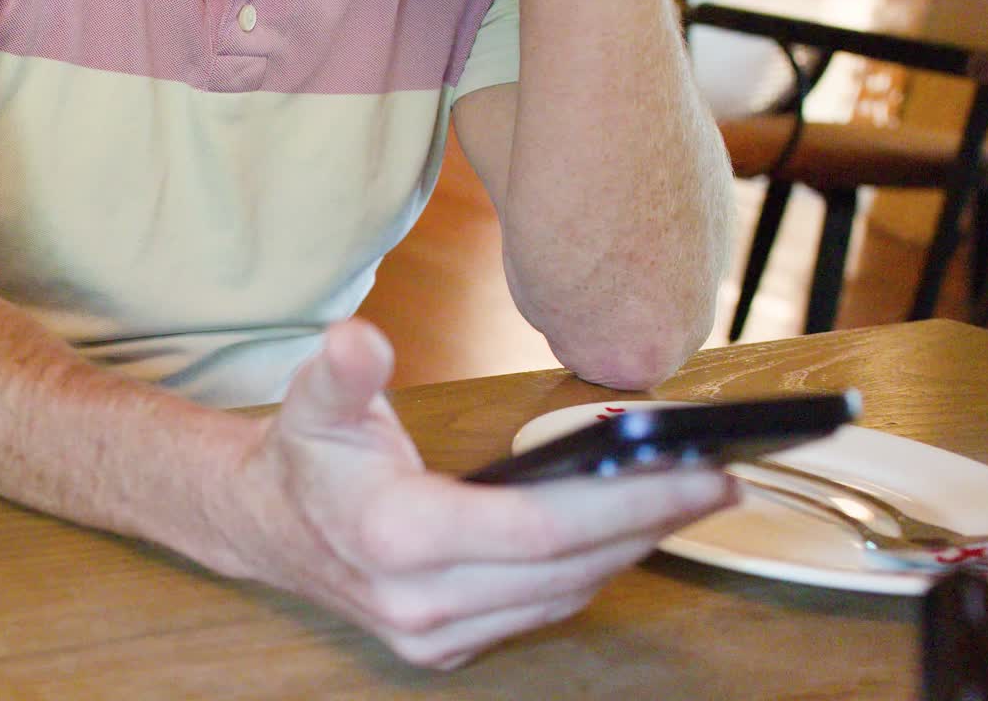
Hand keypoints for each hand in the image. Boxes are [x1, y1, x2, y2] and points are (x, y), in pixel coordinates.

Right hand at [196, 319, 737, 668]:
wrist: (267, 529)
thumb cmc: (306, 457)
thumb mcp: (316, 401)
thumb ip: (344, 371)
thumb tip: (360, 337)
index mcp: (396, 537)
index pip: (540, 530)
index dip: (628, 502)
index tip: (701, 472)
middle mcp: (419, 604)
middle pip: (569, 569)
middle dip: (653, 523)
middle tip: (720, 479)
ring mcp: (432, 637)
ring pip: (562, 597)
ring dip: (631, 550)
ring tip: (687, 500)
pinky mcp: (443, 649)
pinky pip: (539, 612)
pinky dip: (590, 573)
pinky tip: (625, 532)